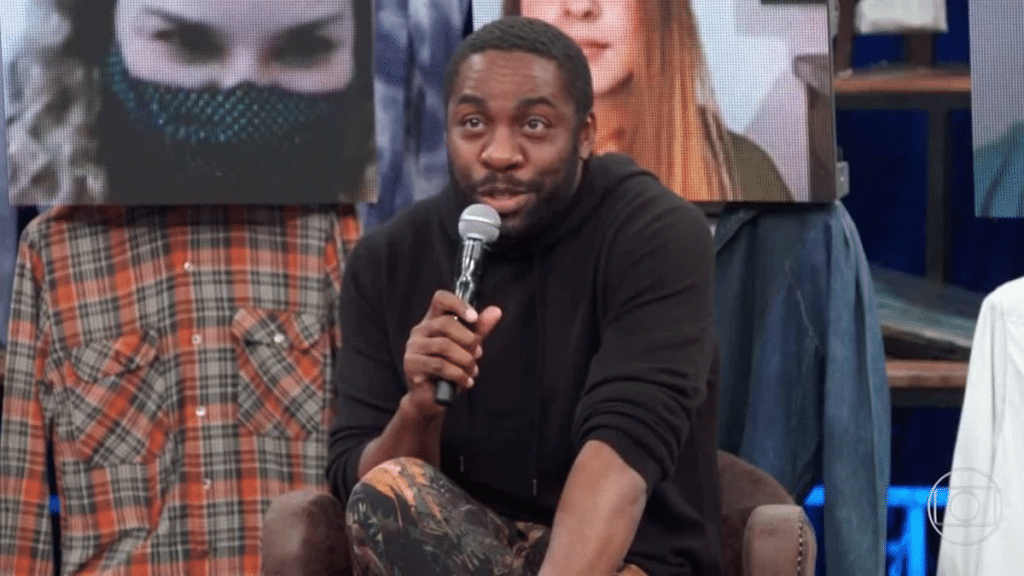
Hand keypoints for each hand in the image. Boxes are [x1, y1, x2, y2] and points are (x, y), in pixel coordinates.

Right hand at [402, 290, 501, 418]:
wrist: (433, 399)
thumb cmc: (450, 370)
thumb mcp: (468, 348)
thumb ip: (479, 330)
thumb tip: (496, 311)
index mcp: (433, 321)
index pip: (441, 299)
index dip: (459, 304)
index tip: (475, 318)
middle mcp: (420, 331)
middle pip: (445, 323)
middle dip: (468, 340)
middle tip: (477, 355)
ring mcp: (413, 347)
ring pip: (444, 346)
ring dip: (465, 361)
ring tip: (472, 371)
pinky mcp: (411, 364)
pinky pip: (440, 365)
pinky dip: (458, 374)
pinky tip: (465, 382)